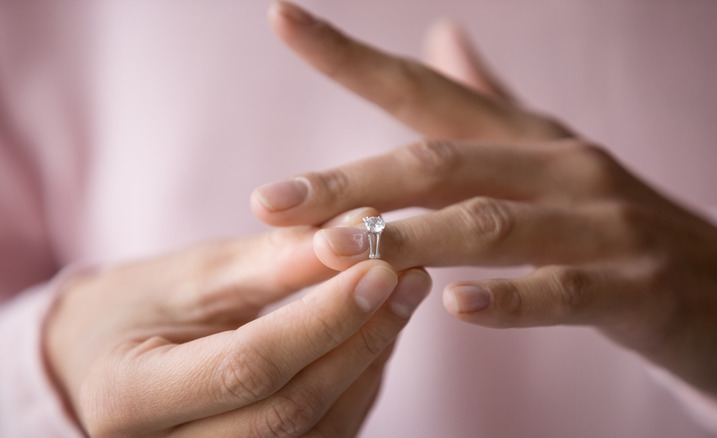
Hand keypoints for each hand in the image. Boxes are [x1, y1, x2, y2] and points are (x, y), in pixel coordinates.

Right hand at [45, 210, 431, 436]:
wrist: (100, 362)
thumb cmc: (133, 308)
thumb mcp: (191, 275)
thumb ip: (273, 261)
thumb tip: (357, 232)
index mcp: (130, 398)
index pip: (249, 367)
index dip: (323, 319)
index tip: (380, 266)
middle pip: (290, 410)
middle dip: (359, 339)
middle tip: (405, 275)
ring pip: (317, 432)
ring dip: (368, 361)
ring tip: (399, 296)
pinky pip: (322, 437)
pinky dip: (356, 385)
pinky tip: (375, 334)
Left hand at [254, 1, 716, 404]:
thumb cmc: (617, 222)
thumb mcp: (550, 156)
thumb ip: (490, 102)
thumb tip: (438, 38)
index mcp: (529, 137)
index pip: (426, 90)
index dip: (351, 56)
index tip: (283, 20)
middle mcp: (562, 166)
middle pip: (440, 162)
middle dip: (351, 181)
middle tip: (273, 201)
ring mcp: (604, 223)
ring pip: (491, 222)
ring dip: (410, 236)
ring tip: (335, 251)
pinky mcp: (639, 286)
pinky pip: (562, 290)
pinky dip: (508, 298)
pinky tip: (454, 303)